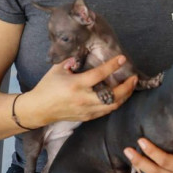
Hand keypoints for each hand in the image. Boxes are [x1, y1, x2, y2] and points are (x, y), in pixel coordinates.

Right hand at [19, 55, 137, 125]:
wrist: (39, 109)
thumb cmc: (47, 87)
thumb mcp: (56, 70)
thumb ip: (69, 61)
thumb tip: (81, 55)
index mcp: (76, 85)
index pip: (99, 75)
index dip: (112, 66)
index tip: (122, 59)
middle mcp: (84, 99)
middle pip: (113, 95)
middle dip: (126, 86)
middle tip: (133, 77)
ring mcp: (87, 110)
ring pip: (113, 105)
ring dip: (124, 96)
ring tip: (130, 86)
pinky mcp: (87, 117)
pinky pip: (106, 111)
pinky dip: (115, 103)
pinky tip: (120, 96)